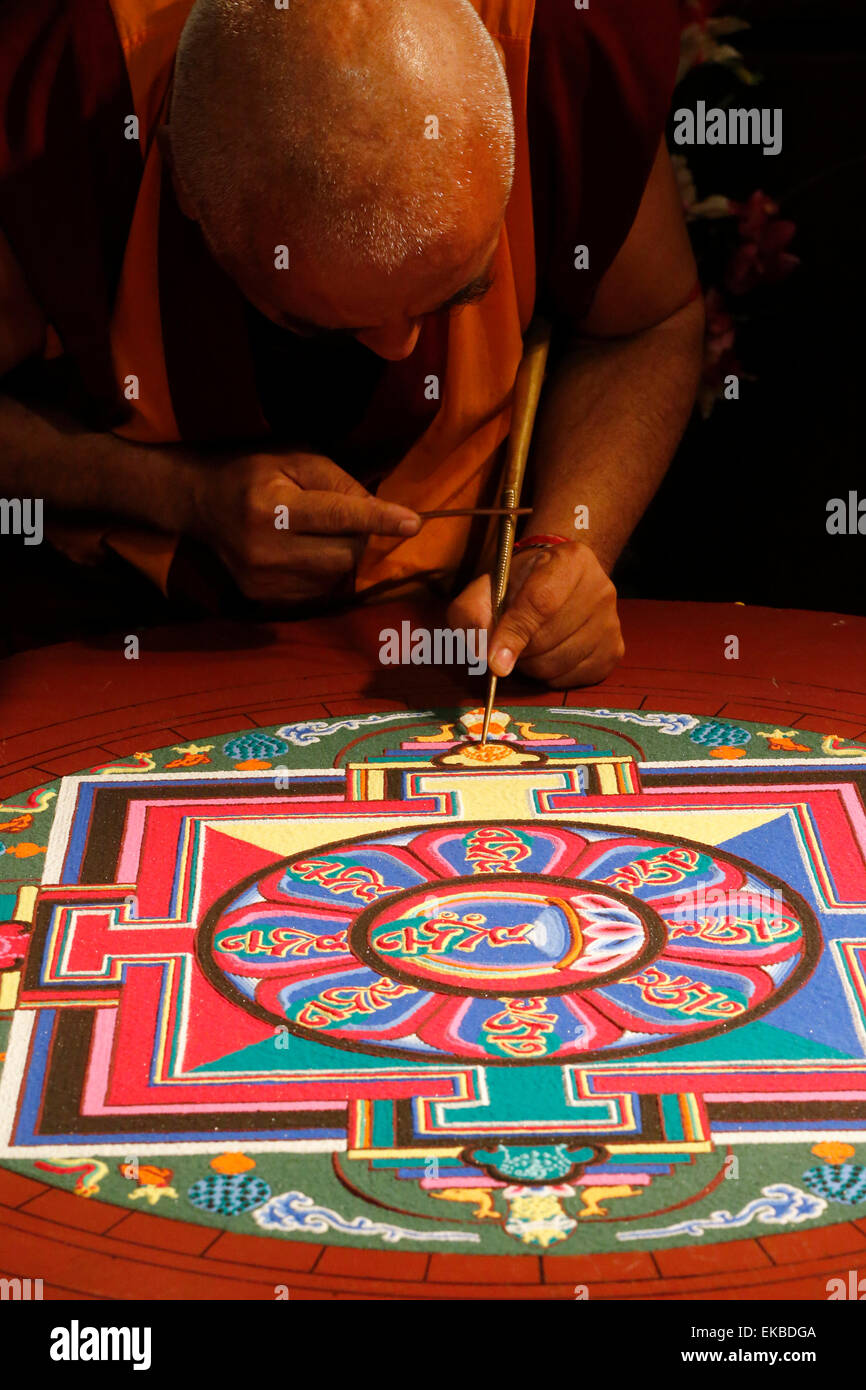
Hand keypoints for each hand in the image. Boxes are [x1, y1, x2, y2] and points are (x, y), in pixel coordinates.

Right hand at [188, 450, 419, 602]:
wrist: (202, 503)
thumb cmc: (255, 472)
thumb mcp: (295, 459)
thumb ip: (339, 482)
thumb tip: (382, 512)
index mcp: (271, 507)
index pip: (337, 516)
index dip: (378, 519)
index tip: (413, 523)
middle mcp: (264, 548)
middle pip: (343, 554)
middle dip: (357, 536)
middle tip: (342, 517)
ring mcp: (262, 579)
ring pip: (334, 576)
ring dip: (340, 554)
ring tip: (317, 532)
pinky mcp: (262, 598)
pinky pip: (318, 591)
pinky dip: (323, 571)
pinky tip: (303, 551)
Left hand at [448, 540, 624, 688]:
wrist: (557, 581)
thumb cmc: (519, 585)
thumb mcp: (487, 587)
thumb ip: (473, 614)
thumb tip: (481, 655)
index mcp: (571, 560)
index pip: (541, 602)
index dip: (514, 634)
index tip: (494, 660)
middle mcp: (600, 588)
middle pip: (549, 639)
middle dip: (519, 650)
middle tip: (510, 641)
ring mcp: (611, 621)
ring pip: (560, 663)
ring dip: (532, 665)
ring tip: (528, 646)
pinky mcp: (614, 650)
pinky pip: (574, 678)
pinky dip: (552, 675)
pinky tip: (548, 654)